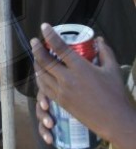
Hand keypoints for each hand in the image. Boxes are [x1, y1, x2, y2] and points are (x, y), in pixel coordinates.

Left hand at [31, 23, 128, 144]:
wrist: (114, 121)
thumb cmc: (115, 94)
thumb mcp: (113, 69)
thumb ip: (105, 52)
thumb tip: (99, 40)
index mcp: (80, 68)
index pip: (60, 48)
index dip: (50, 35)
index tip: (43, 26)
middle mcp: (67, 79)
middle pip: (45, 61)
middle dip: (37, 49)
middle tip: (34, 41)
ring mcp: (62, 92)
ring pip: (41, 75)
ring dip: (36, 64)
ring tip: (36, 56)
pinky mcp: (61, 102)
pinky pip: (44, 89)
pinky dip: (39, 79)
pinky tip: (40, 74)